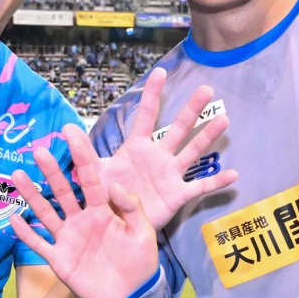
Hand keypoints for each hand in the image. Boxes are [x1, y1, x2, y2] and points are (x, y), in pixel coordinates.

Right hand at [9, 132, 165, 297]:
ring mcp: (68, 238)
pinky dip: (25, 232)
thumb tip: (113, 184)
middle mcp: (82, 220)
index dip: (81, 157)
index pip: (90, 178)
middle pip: (63, 191)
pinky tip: (12, 218)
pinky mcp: (59, 258)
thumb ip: (132, 207)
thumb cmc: (139, 264)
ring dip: (31, 195)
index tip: (71, 135)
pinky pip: (38, 243)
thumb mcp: (144, 233)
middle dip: (51, 171)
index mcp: (103, 210)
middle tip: (39, 150)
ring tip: (17, 176)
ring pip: (46, 212)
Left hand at [93, 68, 238, 225]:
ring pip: (192, 152)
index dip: (152, 94)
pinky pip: (199, 187)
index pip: (145, 115)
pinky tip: (234, 174)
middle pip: (177, 128)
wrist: (116, 225)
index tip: (161, 72)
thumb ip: (83, 151)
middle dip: (190, 110)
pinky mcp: (177, 195)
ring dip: (207, 137)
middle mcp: (158, 156)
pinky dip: (216, 182)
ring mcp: (169, 174)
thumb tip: (64, 128)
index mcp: (137, 147)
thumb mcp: (94, 171)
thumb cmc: (108, 194)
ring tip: (224, 119)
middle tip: (206, 89)